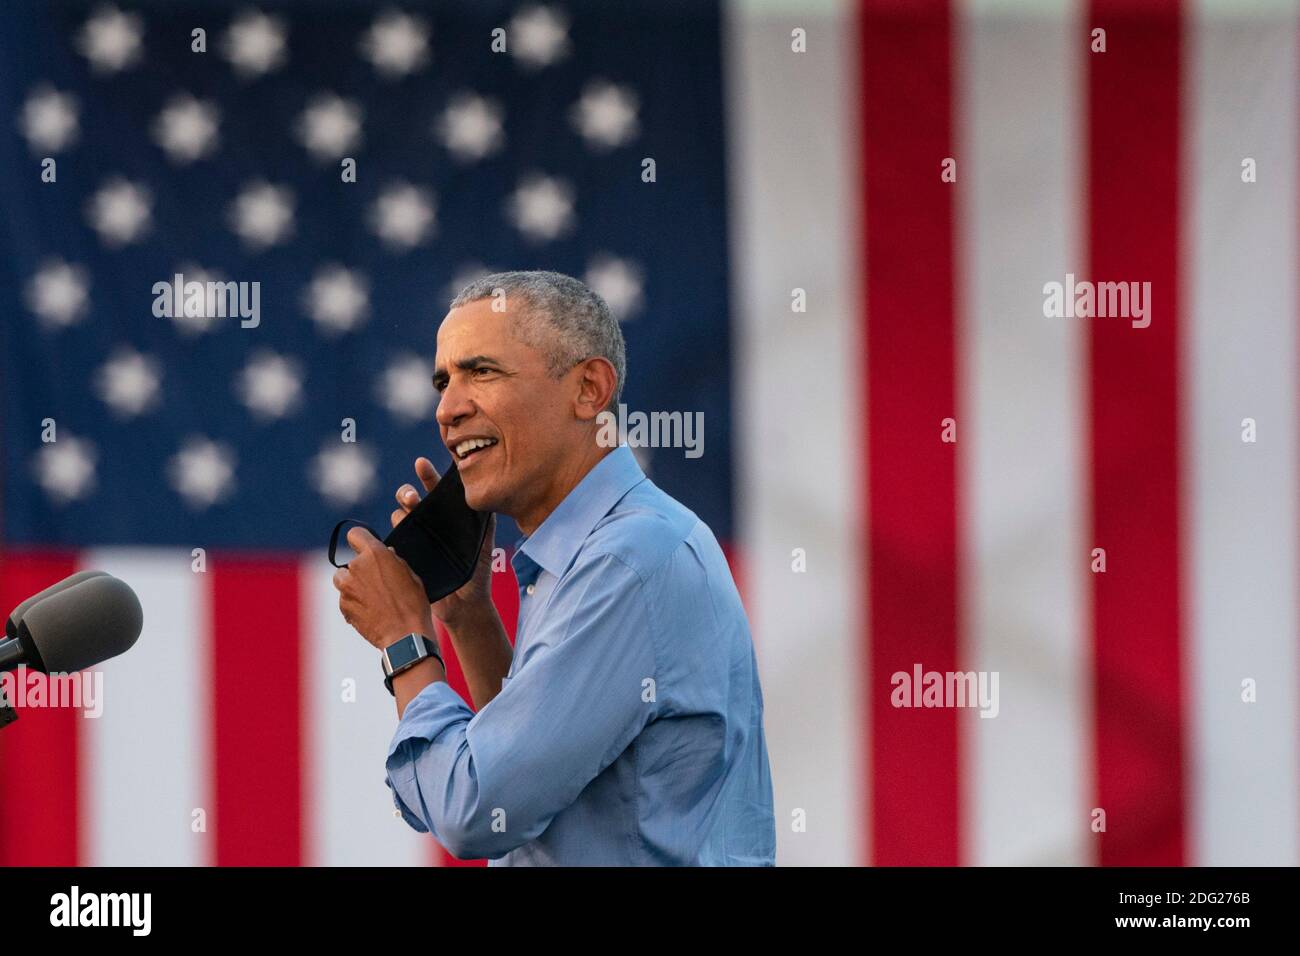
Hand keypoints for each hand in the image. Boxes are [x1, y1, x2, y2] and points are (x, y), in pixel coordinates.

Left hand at [332, 525, 433, 650]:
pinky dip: (354, 603)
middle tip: (377, 583)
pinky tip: (371, 611)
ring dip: (353, 585)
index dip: (361, 540)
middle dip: (360, 570)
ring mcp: (347, 587)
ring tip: (373, 598)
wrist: (405, 636)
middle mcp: (357, 567)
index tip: (364, 548)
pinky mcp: (343, 605)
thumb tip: (386, 554)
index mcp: (375, 554)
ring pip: (343, 579)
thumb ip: (393, 560)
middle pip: (350, 561)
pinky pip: (345, 599)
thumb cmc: (413, 604)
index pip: (356, 534)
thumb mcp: (411, 574)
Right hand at [392, 457, 497, 628]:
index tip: (421, 463)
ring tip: (406, 515)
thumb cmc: (477, 571)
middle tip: (411, 496)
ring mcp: (416, 539)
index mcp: (447, 516)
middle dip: (407, 493)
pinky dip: (393, 537)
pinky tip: (398, 536)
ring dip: (400, 513)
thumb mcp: (484, 544)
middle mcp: (429, 523)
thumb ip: (485, 521)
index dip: (427, 475)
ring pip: (400, 517)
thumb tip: (486, 497)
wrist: (466, 604)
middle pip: (410, 499)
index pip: (435, 489)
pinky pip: (394, 542)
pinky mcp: (406, 557)